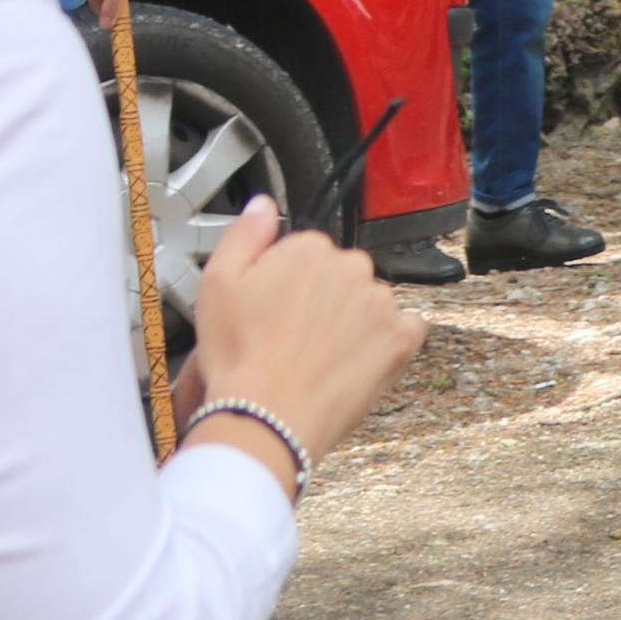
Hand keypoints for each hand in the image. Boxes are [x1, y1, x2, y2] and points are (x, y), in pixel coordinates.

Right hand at [184, 200, 426, 488]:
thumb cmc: (239, 356)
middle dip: (321, 300)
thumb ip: (244, 234)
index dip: (286, 284)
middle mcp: (352, 267)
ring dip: (351, 321)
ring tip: (317, 356)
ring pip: (369, 303)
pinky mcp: (401, 339)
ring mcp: (381, 302)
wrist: (266, 415)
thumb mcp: (216, 284)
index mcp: (309, 248)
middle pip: (340, 276)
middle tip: (291, 337)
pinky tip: (355, 360)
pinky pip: (404, 329)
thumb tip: (263, 204)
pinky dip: (387, 342)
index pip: (307, 253)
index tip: (272, 309)